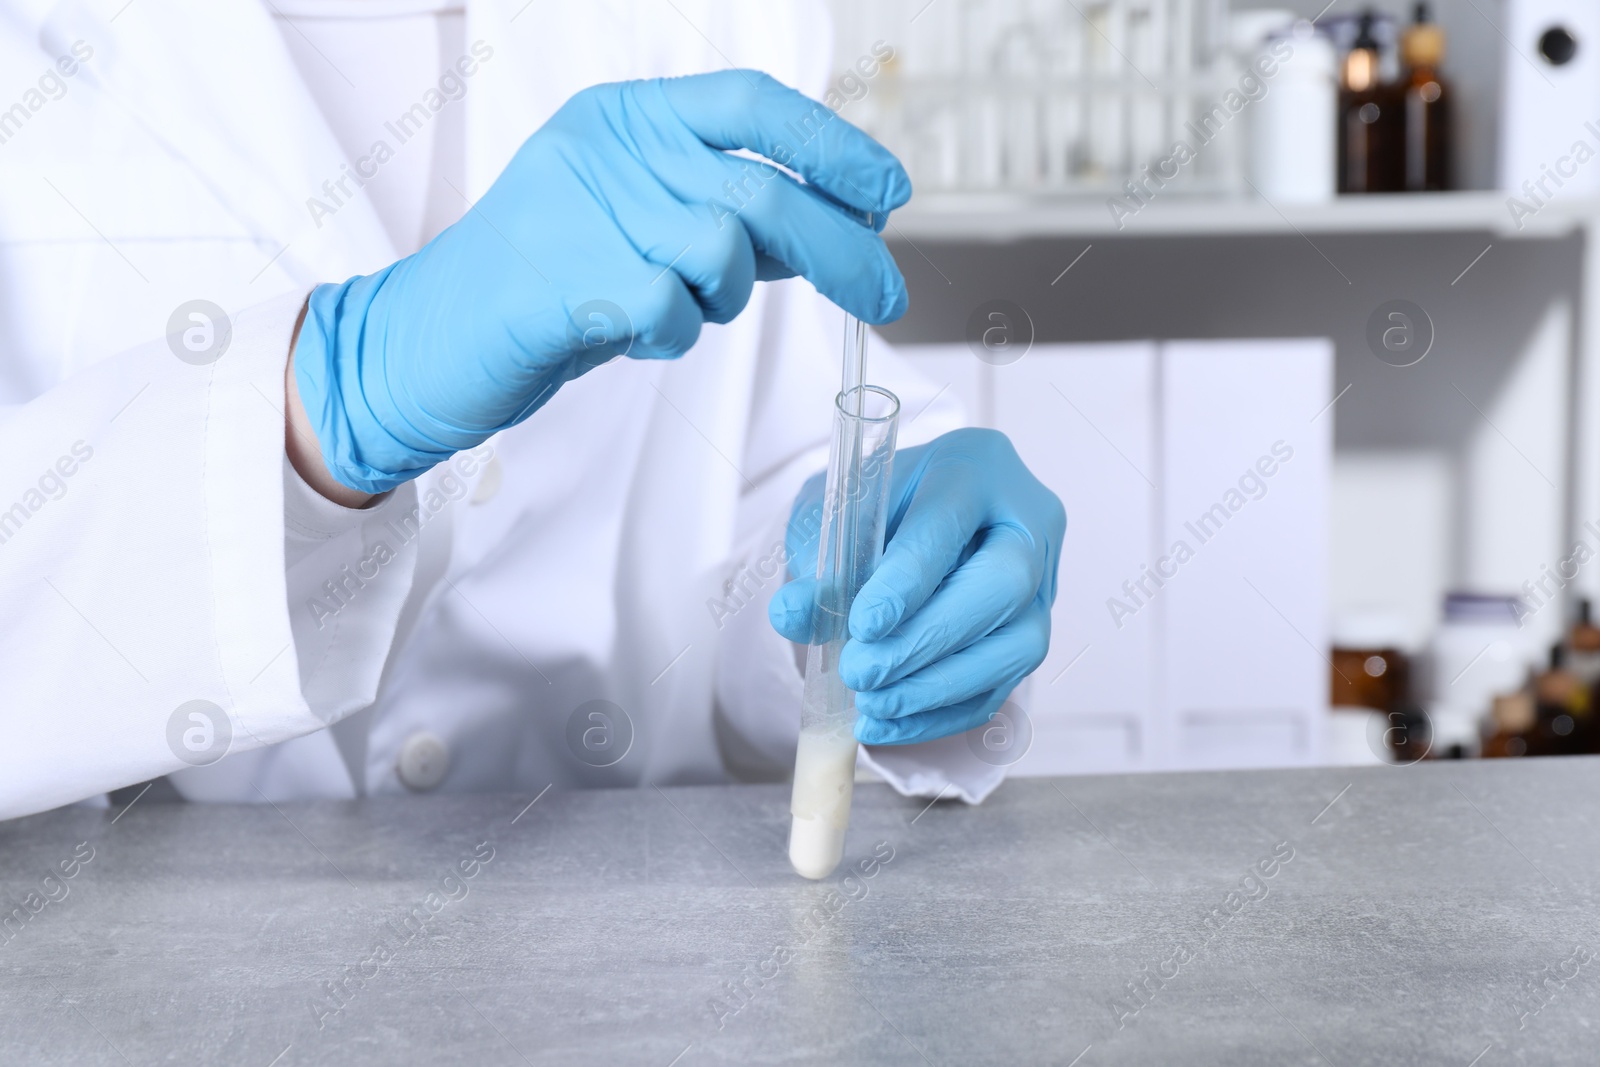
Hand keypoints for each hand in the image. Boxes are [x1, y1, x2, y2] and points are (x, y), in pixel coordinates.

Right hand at [293, 71, 910, 493]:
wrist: (427, 340)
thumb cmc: (545, 286)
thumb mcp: (638, 228)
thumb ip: (724, 217)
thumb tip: (835, 225)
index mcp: (624, 118)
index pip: (752, 106)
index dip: (832, 145)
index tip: (888, 192)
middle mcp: (605, 149)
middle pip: (760, 193)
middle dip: (842, 251)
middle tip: (887, 295)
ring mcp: (579, 208)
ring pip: (721, 255)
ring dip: (722, 303)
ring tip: (674, 311)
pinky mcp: (563, 279)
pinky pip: (672, 312)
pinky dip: (671, 335)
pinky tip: (630, 333)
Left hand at [770, 429, 1064, 745]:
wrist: (909, 522)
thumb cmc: (875, 508)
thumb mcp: (832, 517)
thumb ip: (817, 562)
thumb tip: (793, 614)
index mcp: (975, 467)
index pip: (949, 522)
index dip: (908, 579)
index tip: (864, 624)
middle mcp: (1025, 519)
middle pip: (1003, 584)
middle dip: (928, 639)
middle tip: (862, 671)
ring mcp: (1043, 579)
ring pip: (1018, 643)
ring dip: (938, 686)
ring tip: (872, 704)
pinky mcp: (1034, 630)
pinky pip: (1004, 684)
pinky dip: (943, 713)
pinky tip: (890, 722)